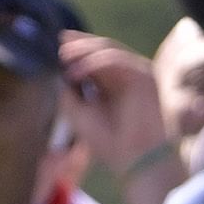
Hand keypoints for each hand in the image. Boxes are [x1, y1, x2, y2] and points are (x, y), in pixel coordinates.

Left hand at [59, 32, 169, 179]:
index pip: (95, 57)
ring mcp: (136, 74)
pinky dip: (95, 62)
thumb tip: (60, 71)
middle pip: (102, 48)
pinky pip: (118, 60)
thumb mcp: (77, 112)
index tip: (58, 43)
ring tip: (64, 56)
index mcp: (112, 84)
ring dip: (84, 49)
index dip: (77, 47)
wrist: (136, 160)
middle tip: (60, 43)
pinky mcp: (145, 76)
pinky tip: (77, 71)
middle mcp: (126, 76)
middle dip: (79, 43)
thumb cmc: (109, 141)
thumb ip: (69, 90)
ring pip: (110, 49)